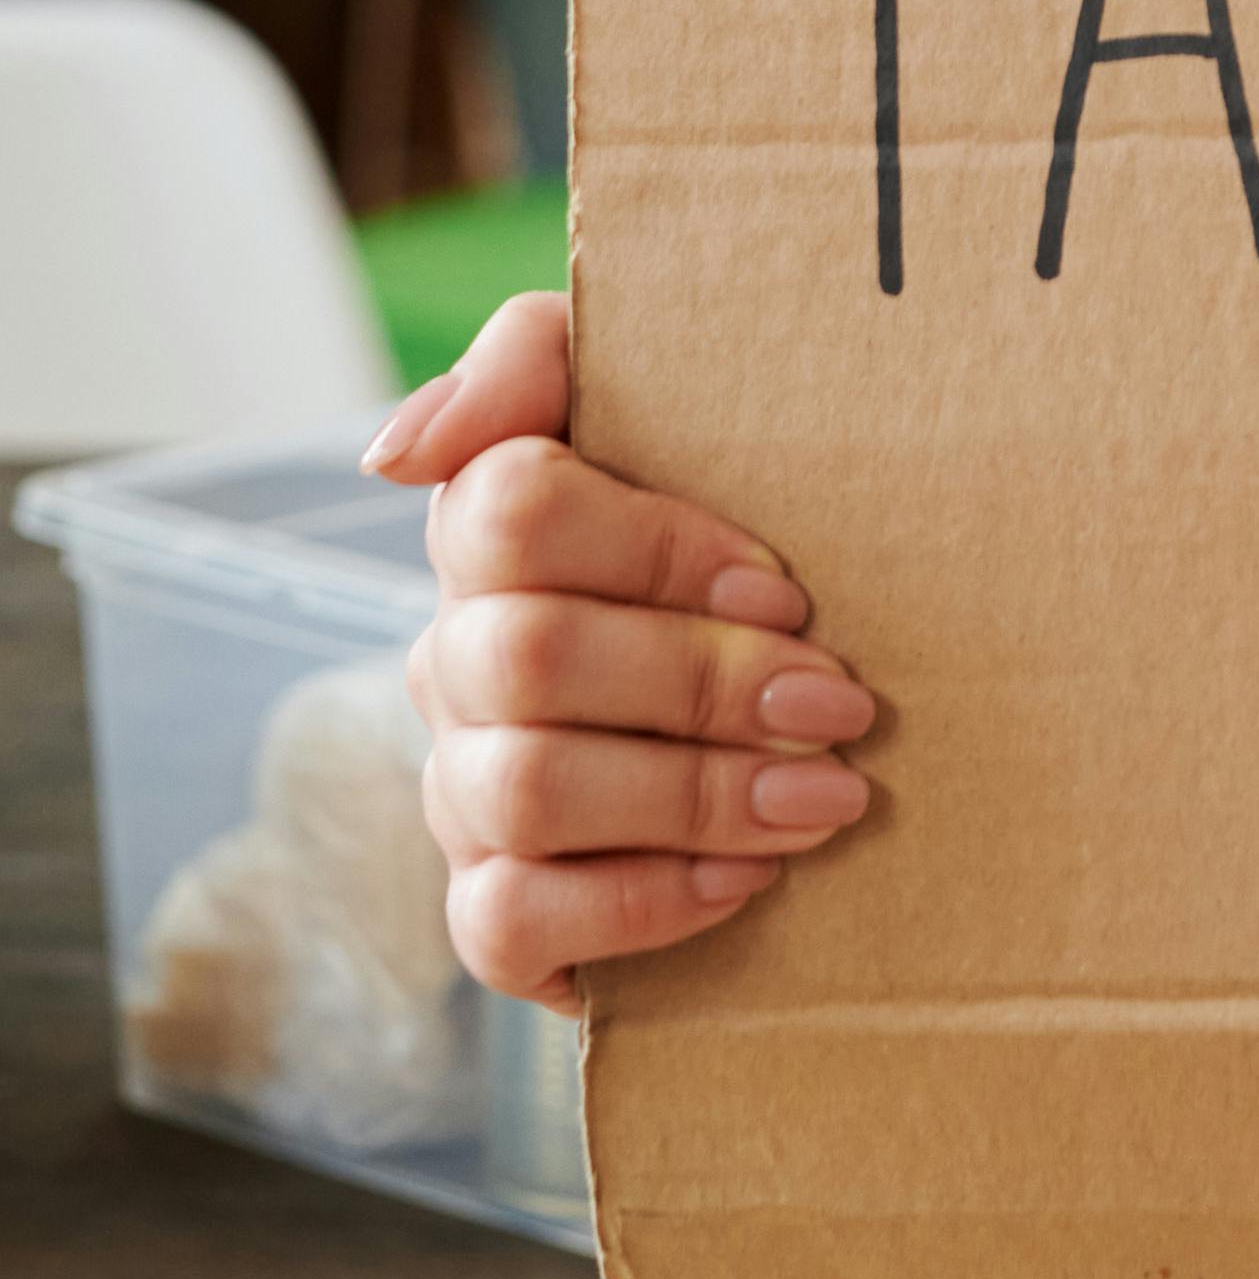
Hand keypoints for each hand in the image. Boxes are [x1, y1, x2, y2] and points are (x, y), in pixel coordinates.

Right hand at [373, 293, 879, 1004]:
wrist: (788, 711)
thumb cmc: (735, 542)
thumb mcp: (675, 406)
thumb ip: (536, 357)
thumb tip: (397, 454)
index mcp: (492, 534)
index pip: (512, 510)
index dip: (654, 549)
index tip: (785, 585)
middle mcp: (458, 657)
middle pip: (532, 656)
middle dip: (703, 682)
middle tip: (840, 704)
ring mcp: (461, 787)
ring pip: (526, 787)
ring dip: (695, 795)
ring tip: (827, 794)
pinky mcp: (492, 908)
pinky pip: (506, 921)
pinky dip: (640, 903)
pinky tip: (748, 879)